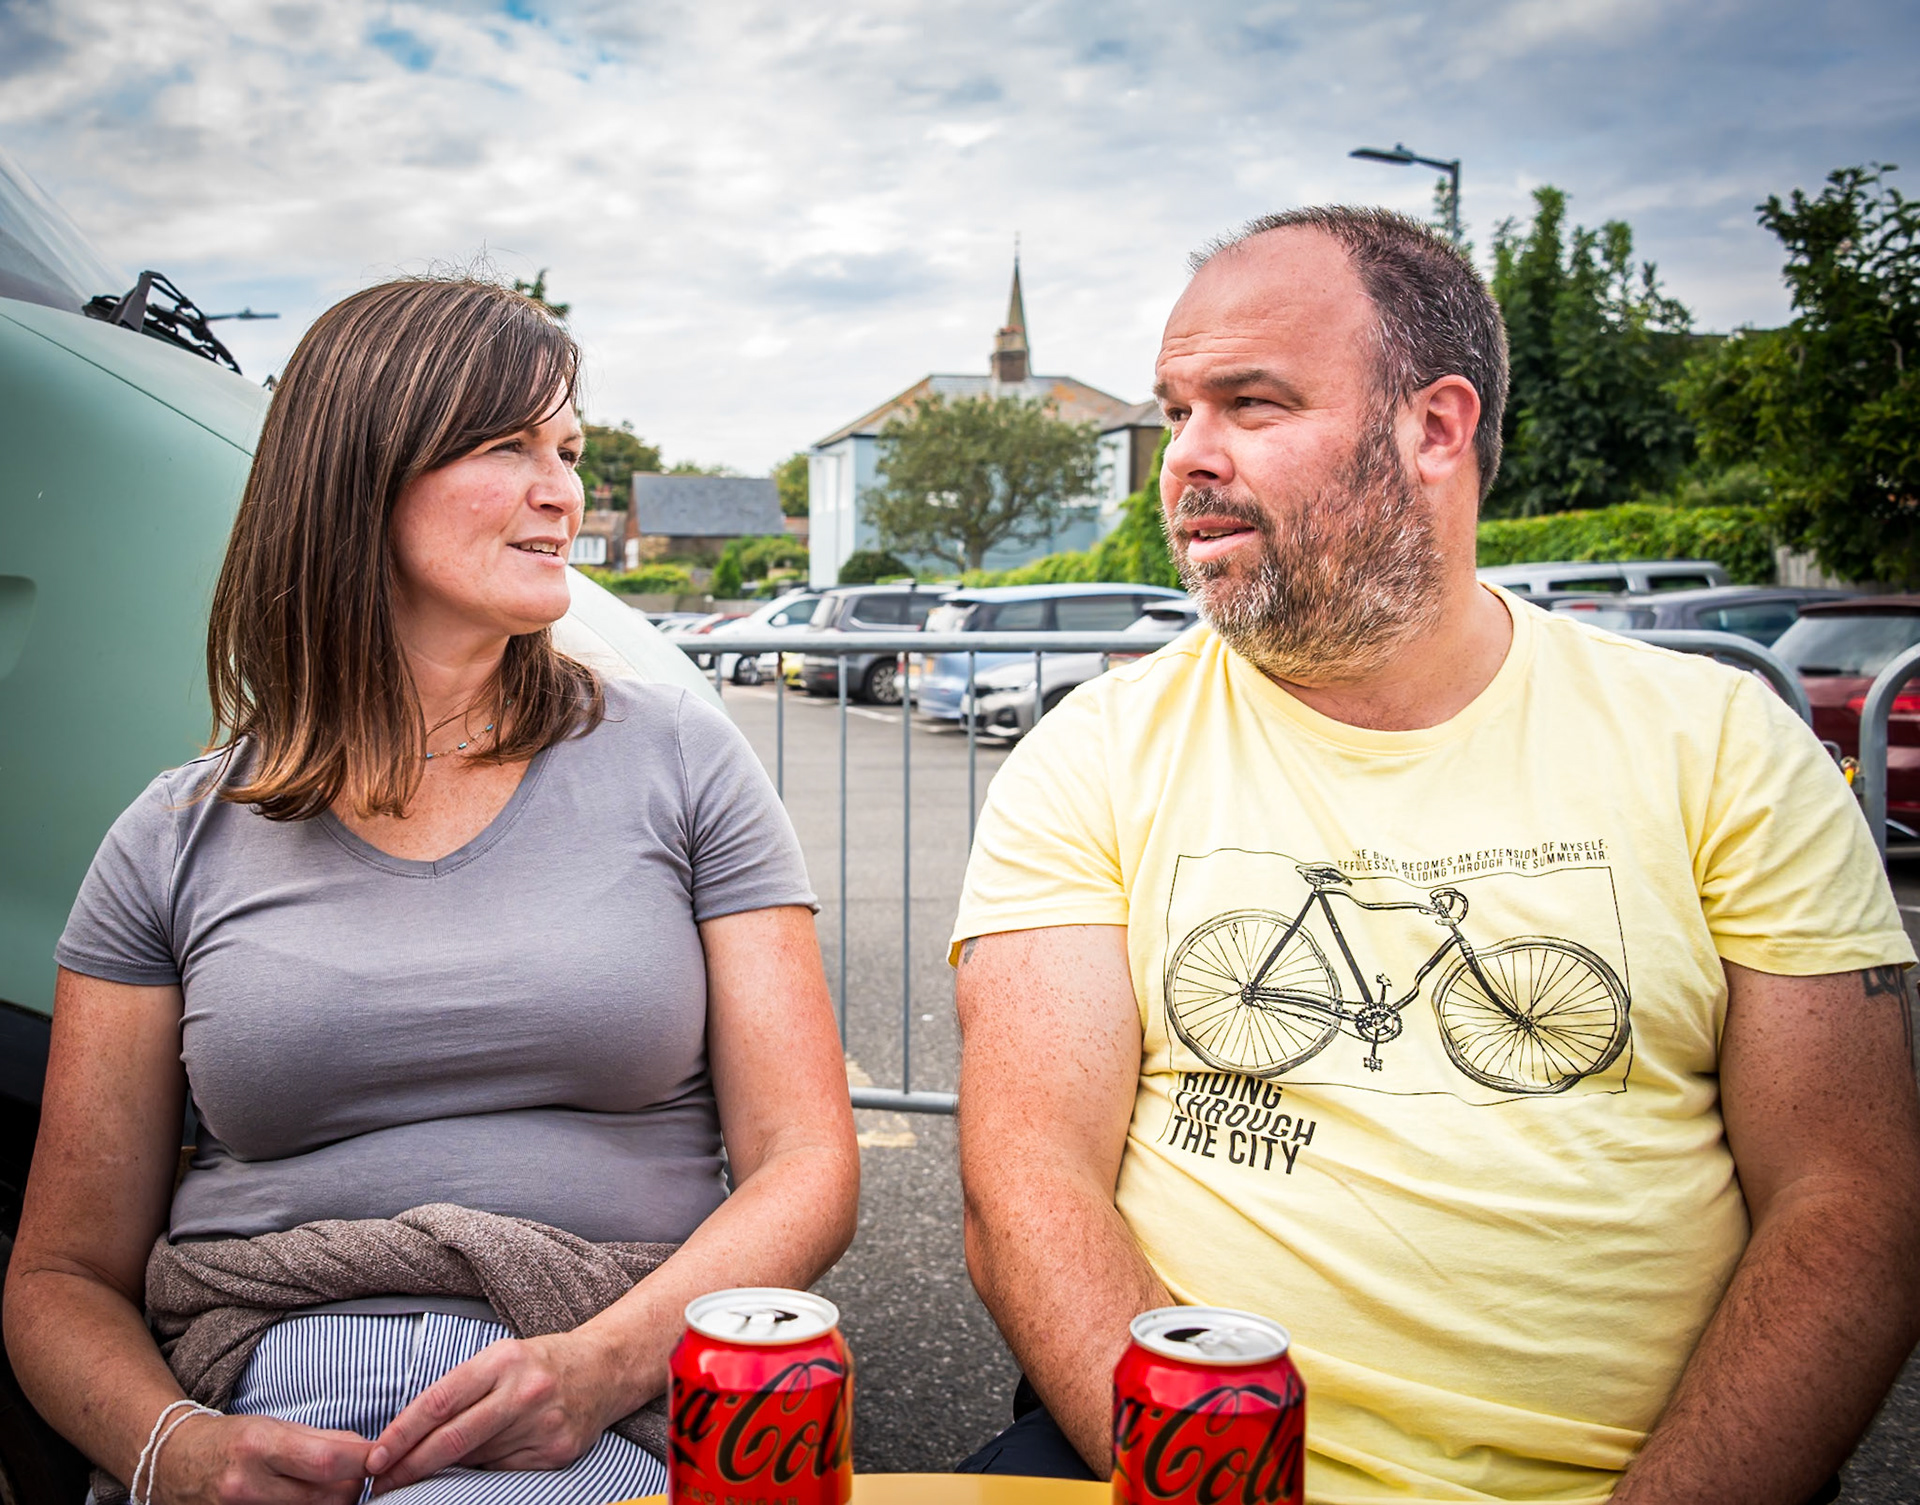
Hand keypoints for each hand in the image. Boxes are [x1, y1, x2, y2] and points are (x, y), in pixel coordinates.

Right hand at [153, 1411, 369, 1503]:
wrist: (173, 1465)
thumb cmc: (231, 1441)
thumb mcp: (274, 1425)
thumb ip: (323, 1439)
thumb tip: (368, 1453)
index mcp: (258, 1447)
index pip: (328, 1461)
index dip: (362, 1460)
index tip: (379, 1456)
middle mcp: (246, 1487)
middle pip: (327, 1497)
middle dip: (351, 1487)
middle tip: (351, 1475)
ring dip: (332, 1504)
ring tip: (325, 1488)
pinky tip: (304, 1502)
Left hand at [365, 1333, 620, 1493]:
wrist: (605, 1369)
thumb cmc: (539, 1364)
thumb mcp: (500, 1359)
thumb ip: (462, 1392)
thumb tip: (411, 1438)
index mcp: (503, 1360)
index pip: (440, 1402)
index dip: (402, 1433)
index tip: (376, 1457)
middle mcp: (524, 1391)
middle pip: (454, 1439)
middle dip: (410, 1466)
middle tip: (381, 1484)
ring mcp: (543, 1424)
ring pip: (476, 1461)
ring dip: (442, 1474)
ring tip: (417, 1479)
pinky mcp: (556, 1452)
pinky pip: (504, 1473)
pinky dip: (481, 1475)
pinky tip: (471, 1472)